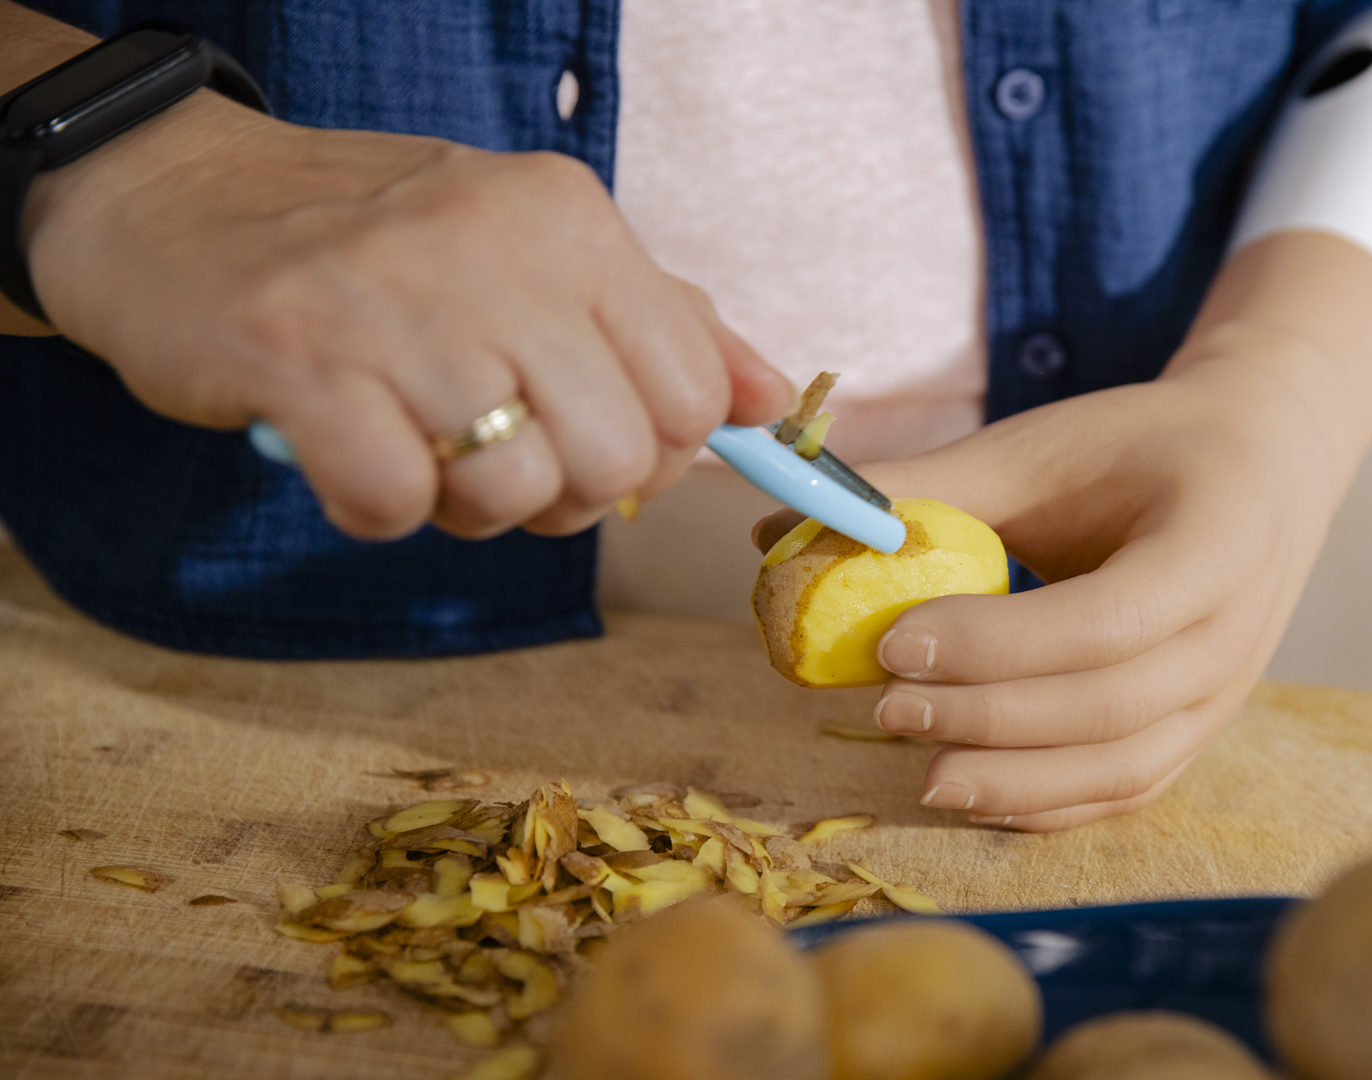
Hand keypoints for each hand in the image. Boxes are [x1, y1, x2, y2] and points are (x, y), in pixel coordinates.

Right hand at [18, 88, 791, 539]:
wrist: (168, 191)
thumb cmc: (372, 243)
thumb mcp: (529, 250)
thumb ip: (660, 322)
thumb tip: (770, 400)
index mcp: (569, 220)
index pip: (693, 393)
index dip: (651, 453)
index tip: (584, 439)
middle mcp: (496, 247)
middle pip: (618, 457)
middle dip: (564, 493)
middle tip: (490, 452)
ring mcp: (395, 301)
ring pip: (515, 490)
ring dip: (465, 504)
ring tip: (412, 441)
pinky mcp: (296, 359)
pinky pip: (398, 503)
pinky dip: (376, 507)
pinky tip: (345, 452)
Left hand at [755, 233, 1371, 829]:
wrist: (1260, 466)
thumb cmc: (1141, 447)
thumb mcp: (1048, 443)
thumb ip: (931, 486)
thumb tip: (787, 526)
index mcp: (1218, 539)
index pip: (1110, 620)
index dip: (998, 644)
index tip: (894, 638)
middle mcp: (1237, 632)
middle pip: (1114, 705)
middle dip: (991, 716)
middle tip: (889, 705)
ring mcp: (1226, 695)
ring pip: (1126, 767)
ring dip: (1017, 781)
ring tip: (922, 773)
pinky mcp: (1199, 730)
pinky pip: (1128, 789)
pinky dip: (1049, 804)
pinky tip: (971, 791)